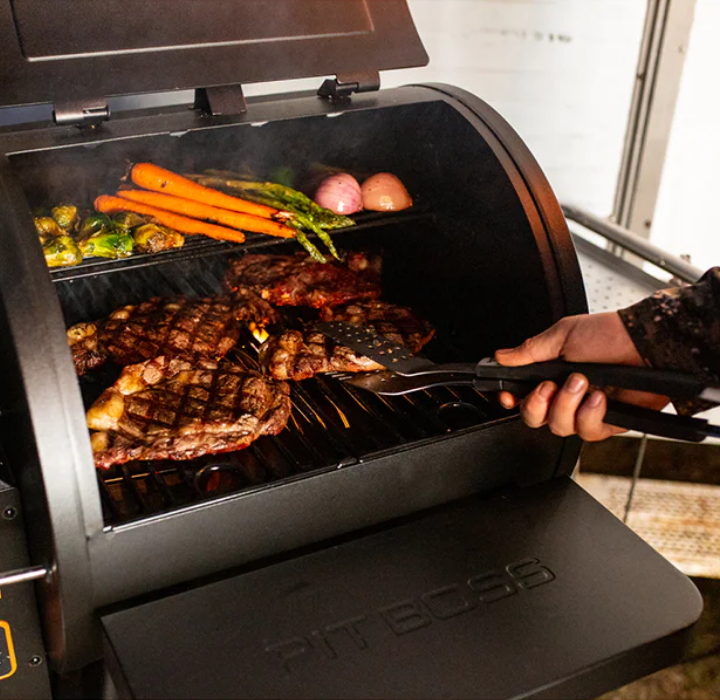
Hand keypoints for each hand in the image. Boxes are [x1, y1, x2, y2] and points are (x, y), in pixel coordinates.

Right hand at [494, 312, 669, 440]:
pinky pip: (587, 432)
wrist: (648, 345)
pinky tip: (599, 398)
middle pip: (534, 418)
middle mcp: (565, 395)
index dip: (512, 400)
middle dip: (537, 405)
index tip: (509, 396)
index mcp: (549, 374)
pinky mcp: (607, 422)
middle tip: (549, 387)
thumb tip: (501, 356)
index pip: (521, 396)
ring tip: (582, 382)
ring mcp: (584, 410)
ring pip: (559, 427)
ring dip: (567, 405)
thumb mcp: (562, 335)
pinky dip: (590, 415)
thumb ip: (529, 351)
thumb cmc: (609, 334)